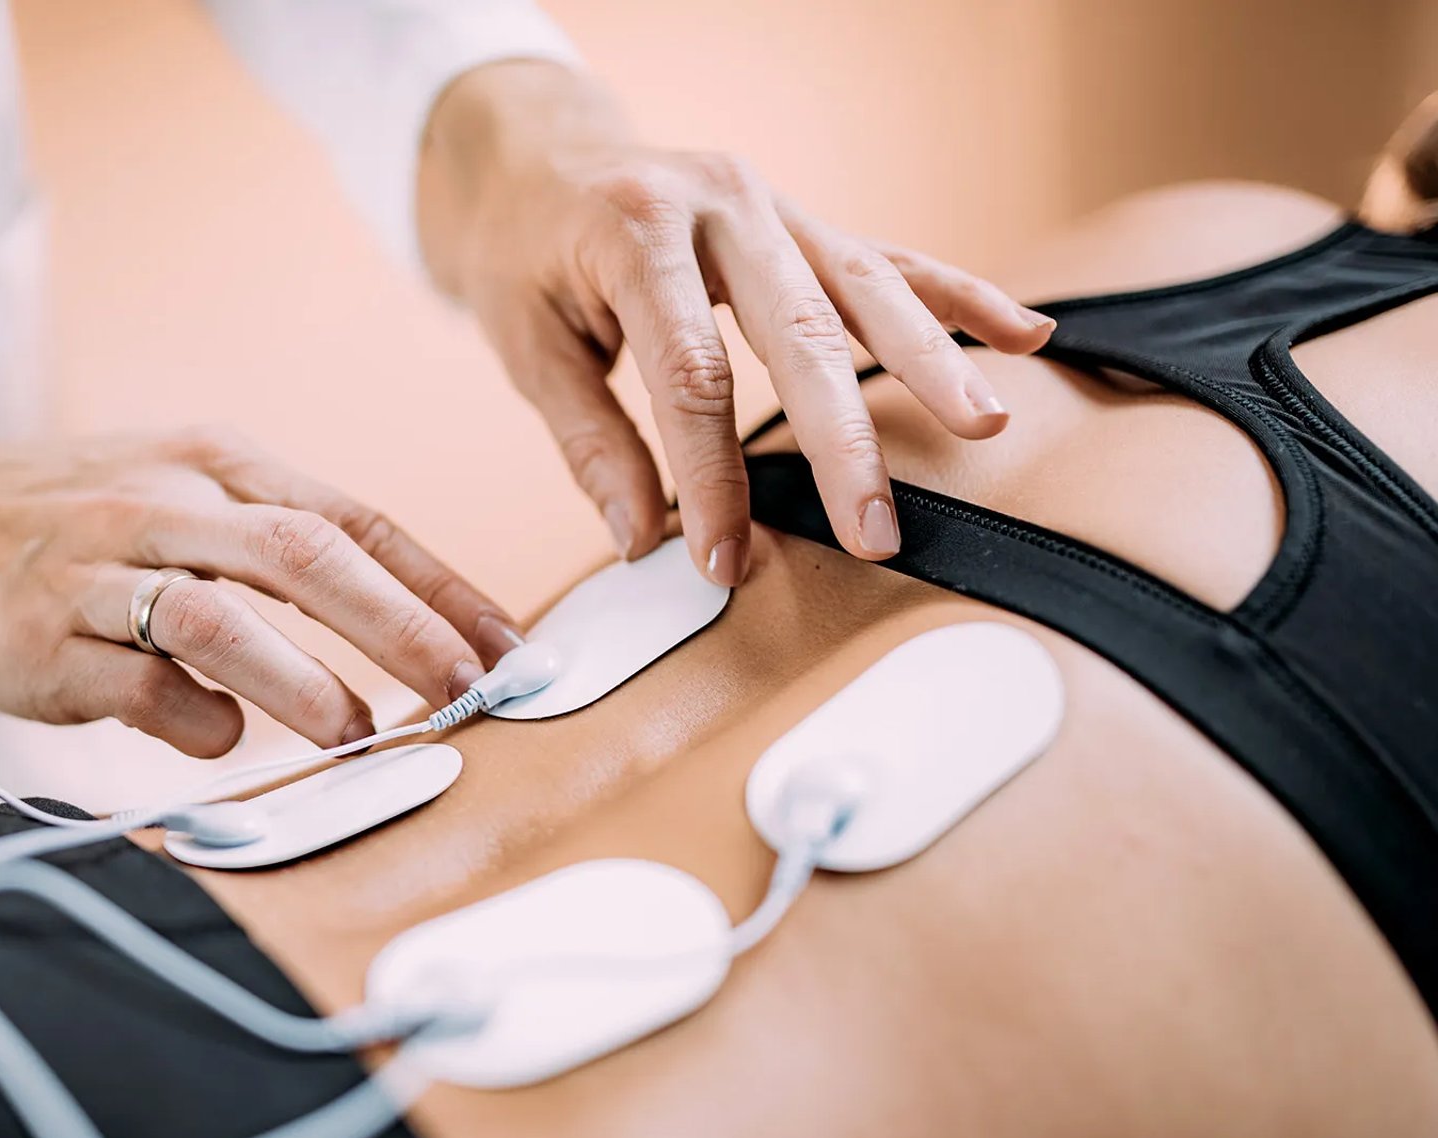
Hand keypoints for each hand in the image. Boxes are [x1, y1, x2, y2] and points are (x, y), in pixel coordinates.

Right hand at [0, 422, 521, 755]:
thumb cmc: (64, 525)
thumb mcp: (174, 496)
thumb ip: (268, 551)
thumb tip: (379, 641)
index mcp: (212, 462)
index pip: (351, 517)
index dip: (438, 583)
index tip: (503, 644)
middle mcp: (160, 500)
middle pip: (306, 553)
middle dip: (403, 626)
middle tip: (466, 690)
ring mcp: (95, 568)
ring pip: (221, 614)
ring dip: (304, 680)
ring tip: (359, 730)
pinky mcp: (36, 639)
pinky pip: (135, 684)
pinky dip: (193, 720)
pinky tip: (218, 739)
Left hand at [418, 61, 1055, 582]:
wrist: (534, 163)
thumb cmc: (526, 257)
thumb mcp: (527, 345)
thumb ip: (588, 443)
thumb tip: (640, 538)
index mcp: (635, 231)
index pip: (690, 373)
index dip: (709, 476)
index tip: (721, 560)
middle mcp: (718, 203)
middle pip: (797, 332)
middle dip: (842, 441)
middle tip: (875, 530)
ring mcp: (771, 204)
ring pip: (863, 287)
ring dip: (929, 361)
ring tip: (984, 424)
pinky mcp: (801, 220)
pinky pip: (888, 259)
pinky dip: (957, 298)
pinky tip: (1024, 335)